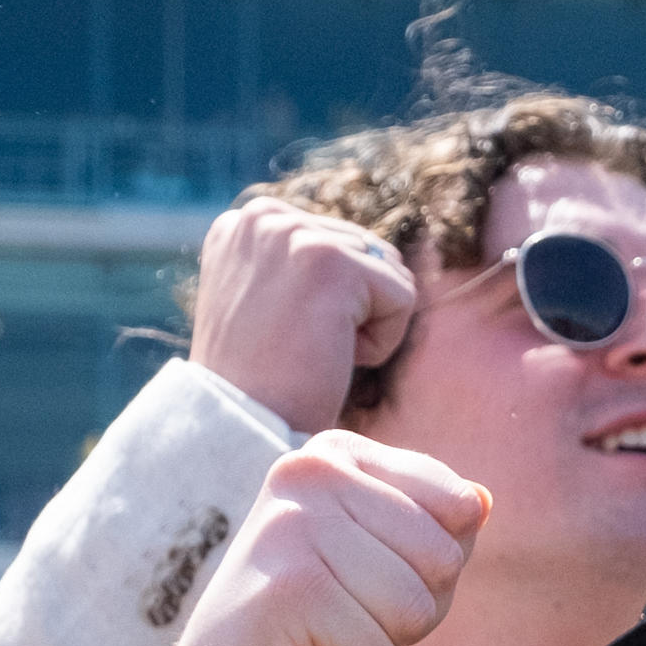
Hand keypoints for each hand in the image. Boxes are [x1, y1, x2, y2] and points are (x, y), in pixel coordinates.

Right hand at [122, 435, 485, 645]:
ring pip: (414, 608)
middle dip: (407, 612)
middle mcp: (309, 471)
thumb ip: (438, 529)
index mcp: (335, 454)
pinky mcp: (286, 594)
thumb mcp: (387, 569)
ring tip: (320, 638)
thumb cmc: (311, 631)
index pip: (458, 508)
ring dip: (379, 645)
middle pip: (443, 559)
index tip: (360, 582)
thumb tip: (481, 500)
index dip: (427, 570)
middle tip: (337, 619)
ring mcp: (292, 528)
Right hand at [188, 195, 417, 436]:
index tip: (282, 336)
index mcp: (246, 222)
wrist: (242, 428)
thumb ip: (309, 265)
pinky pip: (402, 298)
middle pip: (369, 253)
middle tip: (299, 349)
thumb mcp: (272, 303)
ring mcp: (294, 233)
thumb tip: (384, 254)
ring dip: (366, 328)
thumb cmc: (262, 385)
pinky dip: (380, 344)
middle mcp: (263, 217)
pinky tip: (331, 358)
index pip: (340, 244)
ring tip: (313, 353)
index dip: (332, 304)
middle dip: (352, 313)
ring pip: (390, 275)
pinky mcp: (331, 260)